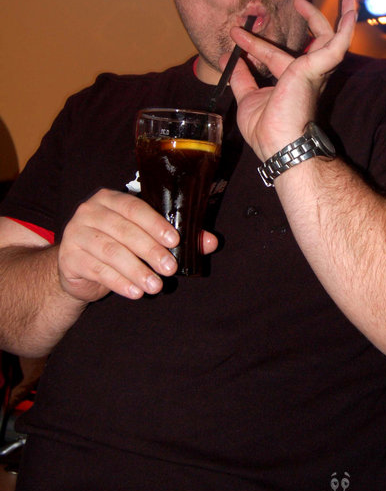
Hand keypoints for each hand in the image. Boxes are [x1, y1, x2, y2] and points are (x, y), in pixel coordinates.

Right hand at [57, 189, 217, 301]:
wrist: (76, 266)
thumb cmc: (116, 245)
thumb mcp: (143, 237)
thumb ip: (174, 237)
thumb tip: (211, 242)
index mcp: (110, 199)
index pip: (134, 207)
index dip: (155, 224)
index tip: (175, 241)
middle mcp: (90, 211)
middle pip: (124, 231)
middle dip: (150, 251)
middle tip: (170, 269)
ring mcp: (76, 233)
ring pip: (111, 252)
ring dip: (137, 270)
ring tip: (156, 286)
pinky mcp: (69, 257)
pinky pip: (98, 270)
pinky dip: (120, 282)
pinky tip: (136, 292)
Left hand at [226, 0, 355, 160]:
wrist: (279, 144)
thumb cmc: (267, 131)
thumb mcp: (247, 99)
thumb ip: (242, 78)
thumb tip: (230, 57)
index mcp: (291, 83)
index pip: (274, 57)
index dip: (255, 45)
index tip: (236, 33)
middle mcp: (307, 75)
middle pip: (310, 43)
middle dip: (308, 21)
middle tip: (299, 0)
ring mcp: (315, 70)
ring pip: (331, 38)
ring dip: (339, 17)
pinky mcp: (318, 66)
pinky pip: (338, 43)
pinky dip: (347, 26)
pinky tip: (352, 8)